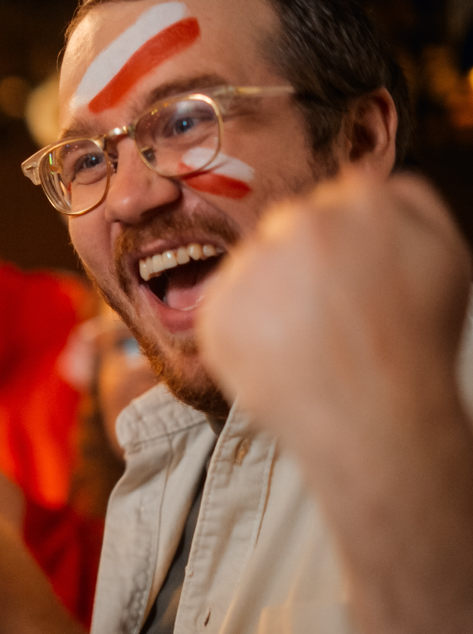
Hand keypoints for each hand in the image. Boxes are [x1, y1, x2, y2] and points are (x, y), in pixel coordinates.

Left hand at [197, 170, 471, 454]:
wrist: (376, 421)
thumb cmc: (416, 343)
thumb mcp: (445, 254)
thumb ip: (408, 202)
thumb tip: (361, 183)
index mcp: (362, 199)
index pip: (334, 203)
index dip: (343, 246)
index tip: (351, 282)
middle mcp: (302, 221)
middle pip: (288, 228)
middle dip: (301, 264)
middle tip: (328, 317)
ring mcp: (255, 264)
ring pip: (253, 266)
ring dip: (269, 296)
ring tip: (307, 343)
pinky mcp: (217, 308)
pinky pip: (224, 308)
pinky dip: (243, 331)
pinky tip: (278, 357)